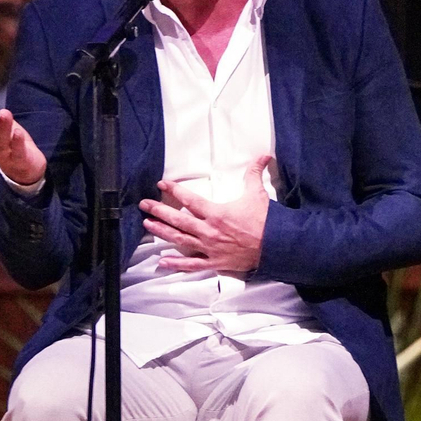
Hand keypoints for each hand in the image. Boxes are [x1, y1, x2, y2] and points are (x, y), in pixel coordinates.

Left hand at [138, 155, 271, 273]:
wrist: (276, 246)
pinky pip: (192, 264)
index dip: (174, 190)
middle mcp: (209, 230)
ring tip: (147, 225)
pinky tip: (163, 261)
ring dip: (162, 232)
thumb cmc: (266, 221)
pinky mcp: (215, 262)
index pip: (190, 200)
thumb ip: (254, 173)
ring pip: (180, 240)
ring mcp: (210, 247)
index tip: (162, 185)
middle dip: (159, 211)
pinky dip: (177, 264)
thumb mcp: (258, 194)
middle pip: (178, 220)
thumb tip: (263, 155)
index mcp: (217, 213)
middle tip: (144, 205)